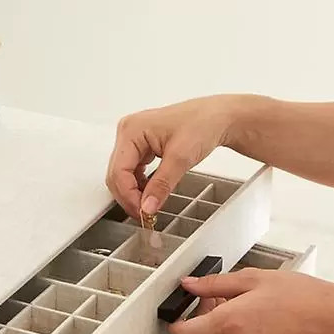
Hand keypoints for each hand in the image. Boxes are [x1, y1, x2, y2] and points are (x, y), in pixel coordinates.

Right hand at [106, 96, 238, 218]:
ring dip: (133, 193)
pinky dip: (139, 186)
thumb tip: (147, 207)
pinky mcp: (141, 147)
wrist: (216, 118)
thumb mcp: (181, 158)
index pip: (118, 171)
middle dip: (129, 197)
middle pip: (116, 175)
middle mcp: (128, 132)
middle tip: (145, 215)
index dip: (128, 196)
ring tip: (149, 207)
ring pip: (122, 175)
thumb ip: (161, 185)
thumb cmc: (201, 124)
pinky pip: (132, 171)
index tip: (142, 213)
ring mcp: (133, 139)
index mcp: (131, 130)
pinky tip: (150, 194)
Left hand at [168, 268, 333, 333]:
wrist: (331, 321)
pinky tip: (265, 324)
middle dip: (210, 319)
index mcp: (231, 321)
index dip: (177, 325)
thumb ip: (216, 284)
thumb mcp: (254, 278)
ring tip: (254, 310)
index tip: (179, 317)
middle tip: (229, 299)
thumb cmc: (299, 296)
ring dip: (229, 330)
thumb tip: (190, 284)